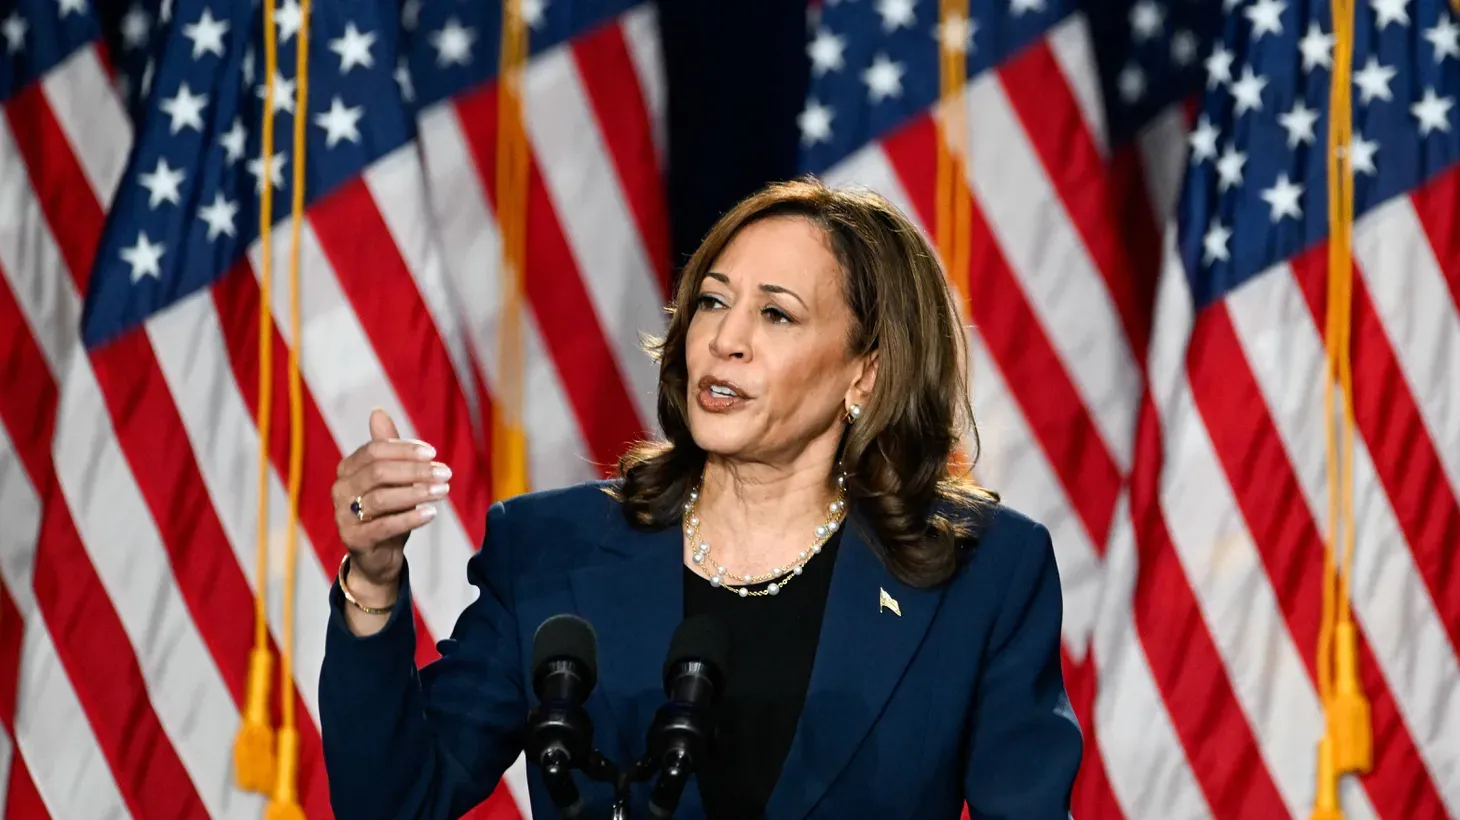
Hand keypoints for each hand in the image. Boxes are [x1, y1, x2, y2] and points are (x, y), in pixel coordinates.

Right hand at [332, 409, 449, 599]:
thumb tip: (377, 411)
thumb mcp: (391, 478)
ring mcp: (343, 516)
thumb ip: (388, 447)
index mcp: (348, 469)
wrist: (378, 555)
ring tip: (443, 491)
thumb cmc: (388, 511)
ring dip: (416, 492)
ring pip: (381, 498)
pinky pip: (384, 526)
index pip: (375, 450)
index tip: (434, 454)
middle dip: (416, 470)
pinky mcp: (354, 539)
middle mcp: (340, 489)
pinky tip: (431, 513)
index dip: (405, 449)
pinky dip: (410, 518)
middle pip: (379, 471)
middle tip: (445, 473)